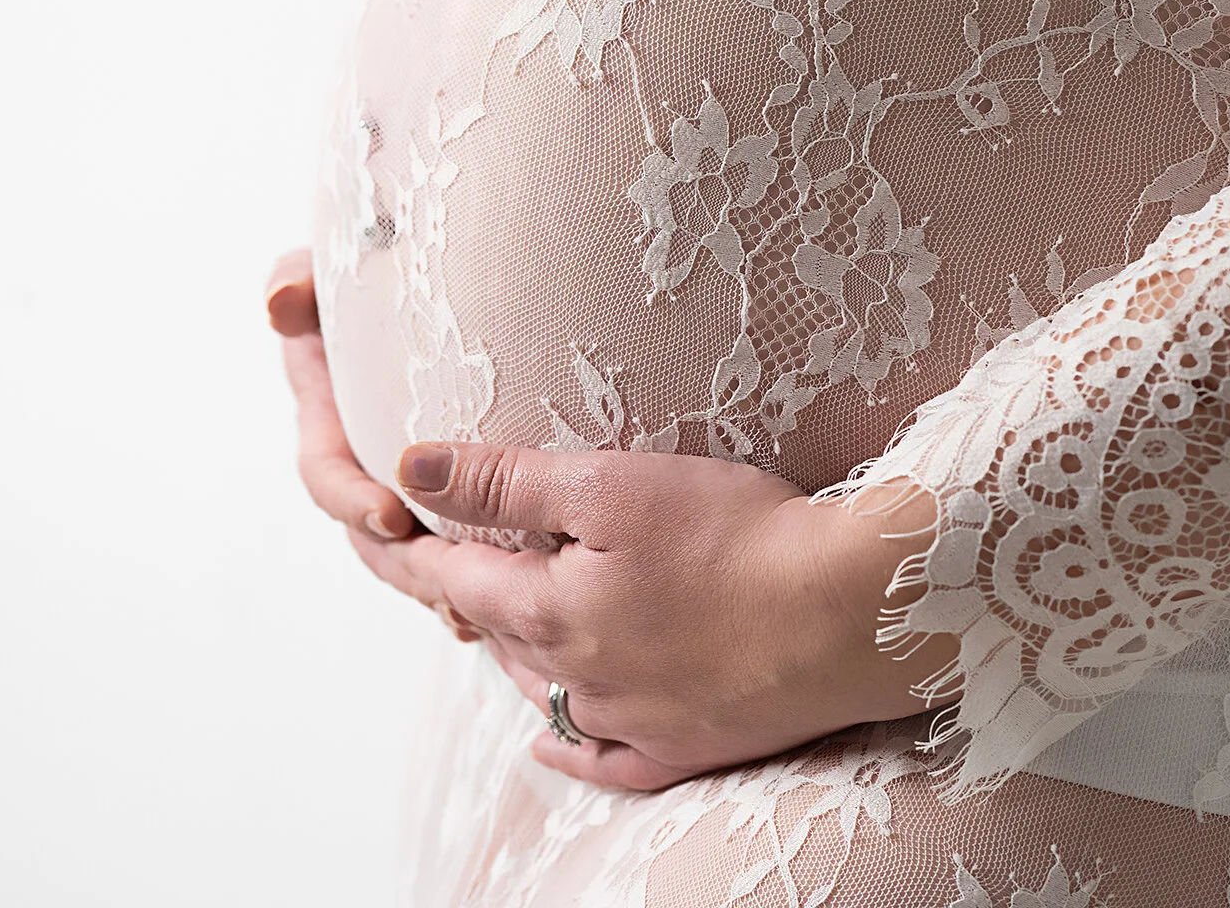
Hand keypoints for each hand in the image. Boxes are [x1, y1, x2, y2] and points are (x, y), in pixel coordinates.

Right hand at [269, 250, 496, 639]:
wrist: (473, 280)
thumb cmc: (388, 262)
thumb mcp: (342, 264)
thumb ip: (304, 276)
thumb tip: (279, 303)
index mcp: (332, 415)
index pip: (326, 473)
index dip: (349, 498)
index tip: (391, 512)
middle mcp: (368, 460)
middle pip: (374, 537)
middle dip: (407, 566)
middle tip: (451, 586)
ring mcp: (416, 486)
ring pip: (420, 557)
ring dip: (444, 588)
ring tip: (484, 613)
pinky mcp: (468, 500)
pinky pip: (467, 557)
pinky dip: (483, 588)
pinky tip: (509, 612)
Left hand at [350, 441, 950, 790]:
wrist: (851, 614)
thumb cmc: (736, 535)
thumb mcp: (609, 484)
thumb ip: (506, 481)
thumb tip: (409, 468)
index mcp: (550, 612)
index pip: (453, 579)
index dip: (412, 547)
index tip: (379, 526)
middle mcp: (578, 679)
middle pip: (498, 634)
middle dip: (465, 594)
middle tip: (440, 557)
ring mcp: (633, 722)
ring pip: (544, 691)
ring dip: (514, 653)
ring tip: (501, 619)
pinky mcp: (687, 747)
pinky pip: (604, 760)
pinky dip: (568, 746)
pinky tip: (549, 740)